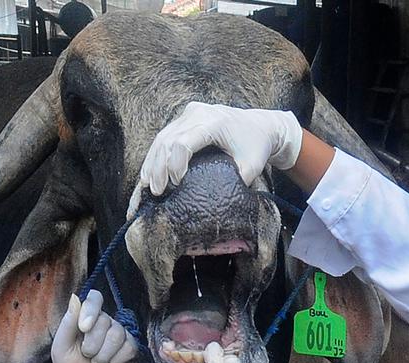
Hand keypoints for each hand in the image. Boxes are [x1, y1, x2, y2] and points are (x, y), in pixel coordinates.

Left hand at [51, 290, 137, 362]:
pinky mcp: (131, 349)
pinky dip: (117, 360)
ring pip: (118, 334)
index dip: (91, 310)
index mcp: (86, 318)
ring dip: (104, 354)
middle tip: (87, 356)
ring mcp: (120, 335)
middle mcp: (105, 323)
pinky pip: (130, 347)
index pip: (94, 298)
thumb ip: (68, 323)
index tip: (84, 328)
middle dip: (93, 343)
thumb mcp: (61, 347)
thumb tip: (75, 297)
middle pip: (106, 320)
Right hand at [134, 101, 302, 207]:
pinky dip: (156, 155)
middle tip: (156, 192)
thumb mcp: (251, 166)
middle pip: (168, 139)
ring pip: (162, 137)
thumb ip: (235, 182)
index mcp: (214, 122)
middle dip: (159, 168)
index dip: (175, 165)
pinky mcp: (186, 116)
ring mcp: (190, 112)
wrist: (261, 125)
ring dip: (152, 162)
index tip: (177, 185)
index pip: (184, 143)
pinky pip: (166, 135)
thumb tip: (215, 204)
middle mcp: (199, 112)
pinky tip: (149, 173)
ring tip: (147, 185)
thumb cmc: (256, 147)